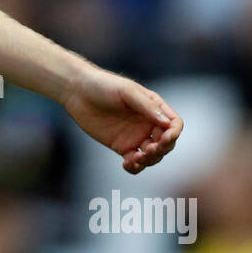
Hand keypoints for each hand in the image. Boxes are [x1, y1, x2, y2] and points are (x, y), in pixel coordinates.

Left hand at [61, 67, 183, 173]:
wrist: (77, 91)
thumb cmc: (103, 85)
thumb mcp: (127, 91)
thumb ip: (147, 106)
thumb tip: (167, 123)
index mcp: (154, 108)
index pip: (174, 124)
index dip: (174, 133)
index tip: (165, 138)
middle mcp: (147, 123)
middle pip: (167, 143)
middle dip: (162, 149)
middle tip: (148, 150)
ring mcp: (135, 136)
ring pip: (153, 156)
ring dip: (150, 160)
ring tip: (136, 158)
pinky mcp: (121, 146)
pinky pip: (134, 162)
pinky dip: (135, 167)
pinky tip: (127, 164)